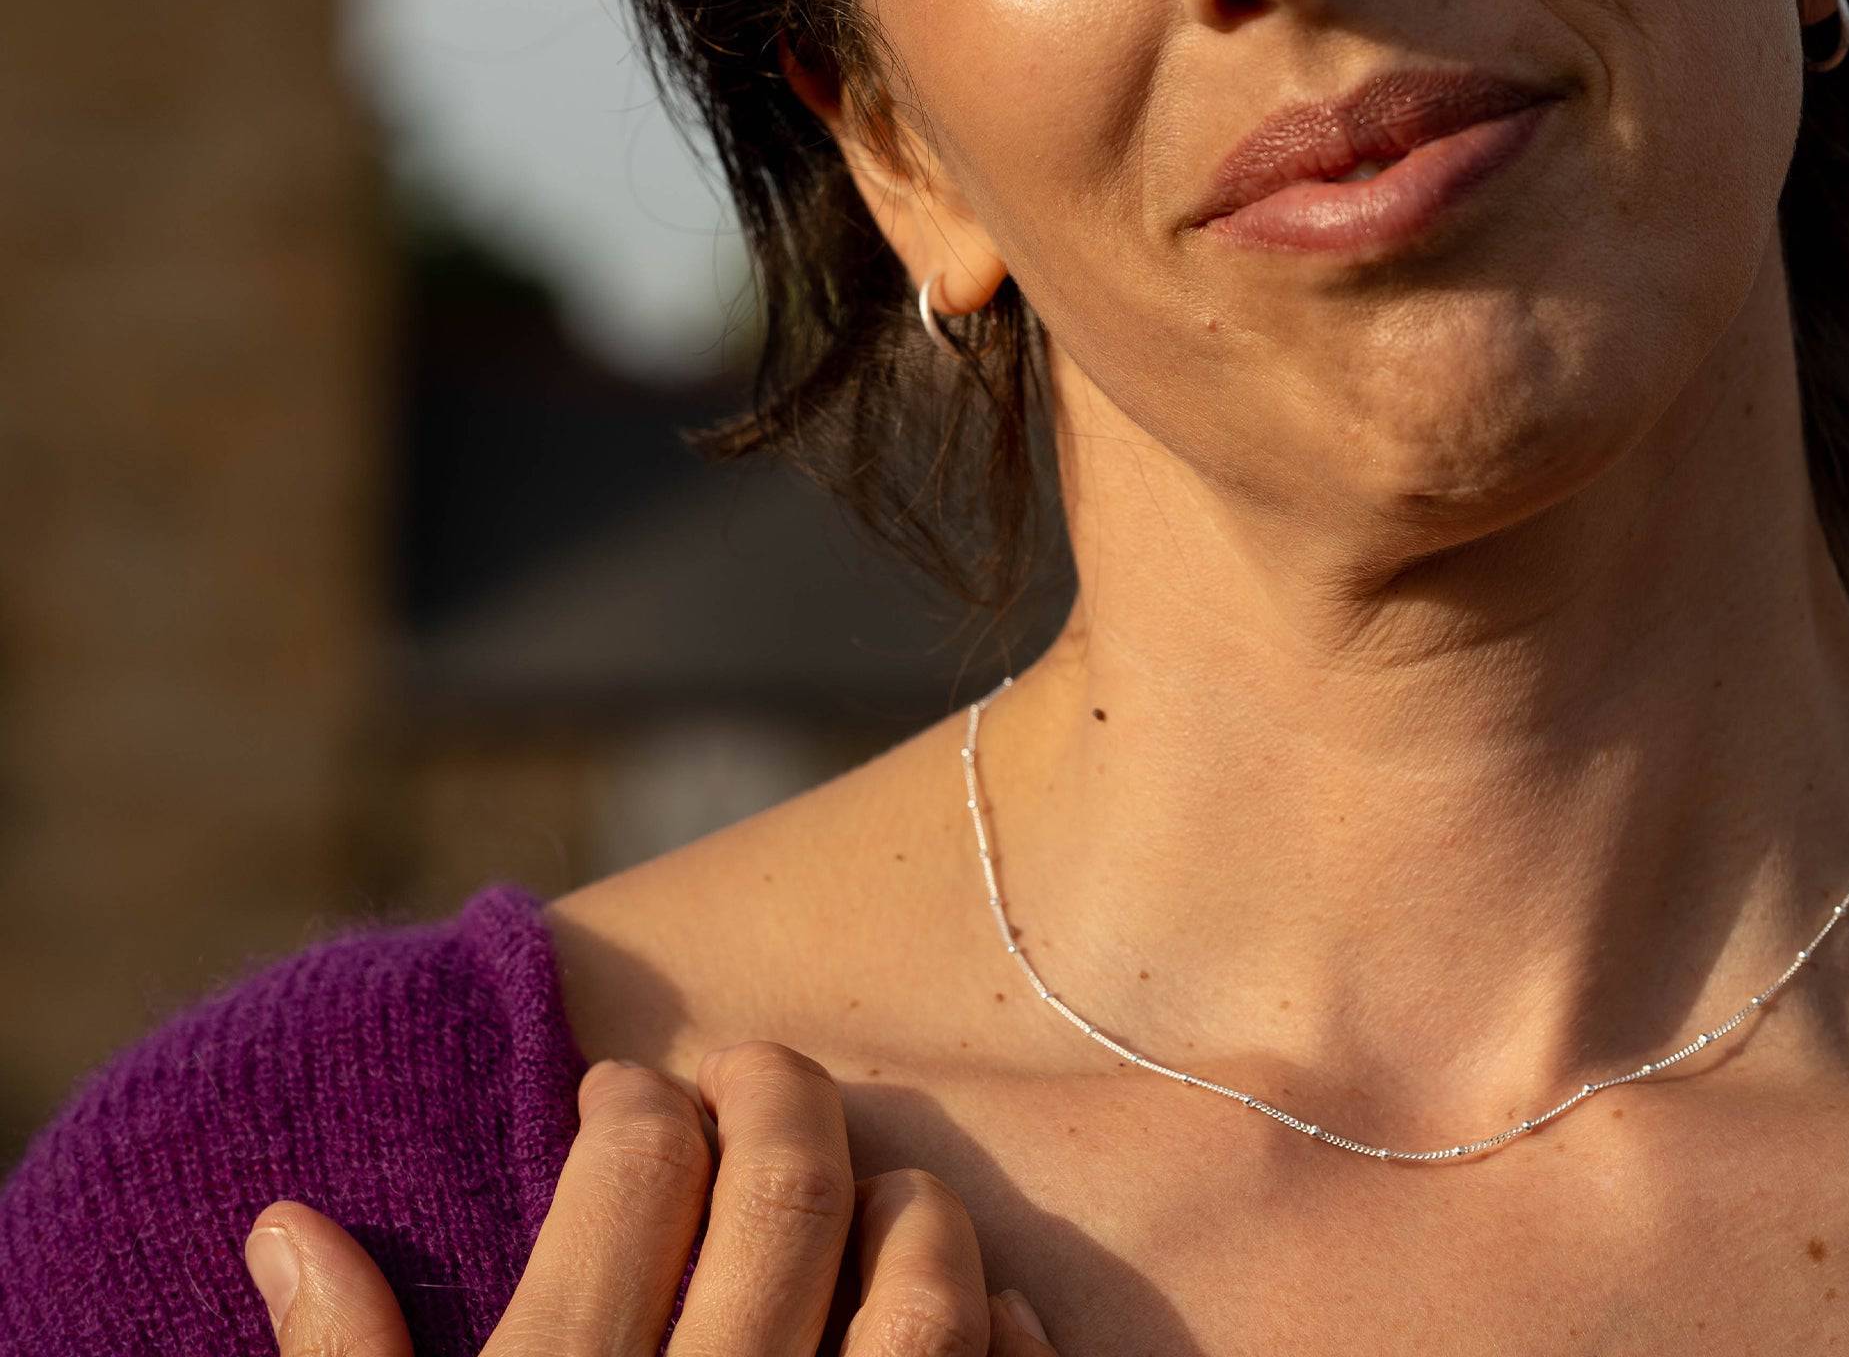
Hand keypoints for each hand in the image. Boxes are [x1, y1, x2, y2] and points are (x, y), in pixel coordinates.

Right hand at [243, 1044, 1056, 1354]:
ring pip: (923, 1278)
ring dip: (905, 1204)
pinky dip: (999, 1329)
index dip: (632, 1103)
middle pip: (788, 1188)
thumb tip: (288, 1225)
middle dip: (774, 1094)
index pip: (632, 1171)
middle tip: (746, 1079)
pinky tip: (970, 1308)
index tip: (623, 1095)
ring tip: (861, 1194)